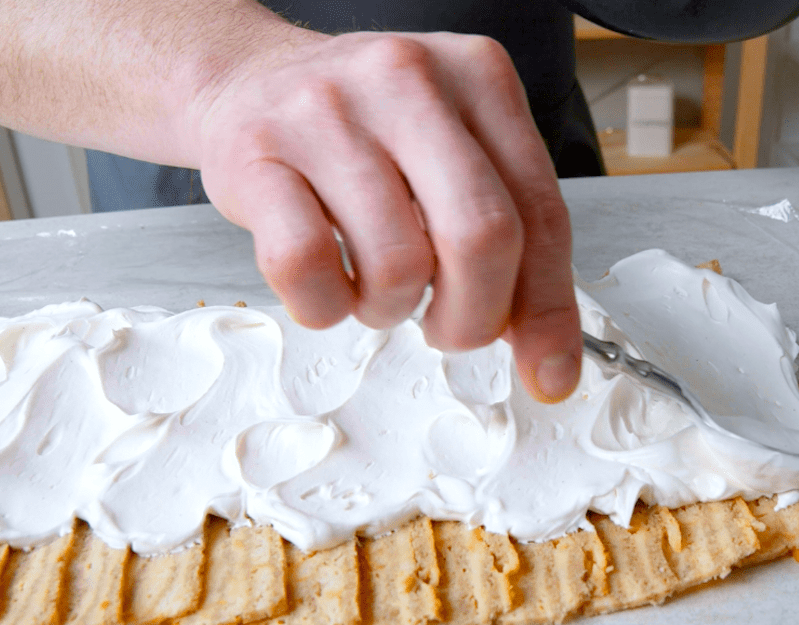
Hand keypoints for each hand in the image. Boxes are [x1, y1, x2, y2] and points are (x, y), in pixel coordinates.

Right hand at [192, 30, 580, 401]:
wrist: (247, 80)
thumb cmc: (366, 131)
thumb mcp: (455, 157)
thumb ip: (511, 233)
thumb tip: (543, 347)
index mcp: (480, 79)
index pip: (542, 214)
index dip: (549, 309)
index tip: (551, 371)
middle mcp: (409, 81)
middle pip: (481, 238)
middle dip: (474, 317)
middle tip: (451, 329)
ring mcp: (328, 112)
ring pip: (396, 264)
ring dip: (390, 309)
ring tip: (375, 286)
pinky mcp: (256, 153)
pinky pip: (306, 265)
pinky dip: (324, 304)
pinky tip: (329, 283)